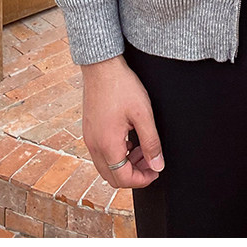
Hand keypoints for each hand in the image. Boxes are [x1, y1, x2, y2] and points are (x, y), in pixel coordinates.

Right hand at [81, 54, 164, 189]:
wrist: (102, 66)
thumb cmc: (122, 86)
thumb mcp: (143, 115)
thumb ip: (151, 143)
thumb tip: (157, 166)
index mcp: (107, 144)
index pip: (123, 179)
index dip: (142, 180)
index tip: (156, 171)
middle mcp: (94, 145)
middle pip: (112, 177)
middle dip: (134, 175)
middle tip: (151, 161)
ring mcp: (89, 138)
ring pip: (106, 166)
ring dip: (125, 165)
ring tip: (143, 150)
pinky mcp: (89, 130)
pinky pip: (101, 153)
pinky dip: (117, 154)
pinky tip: (130, 140)